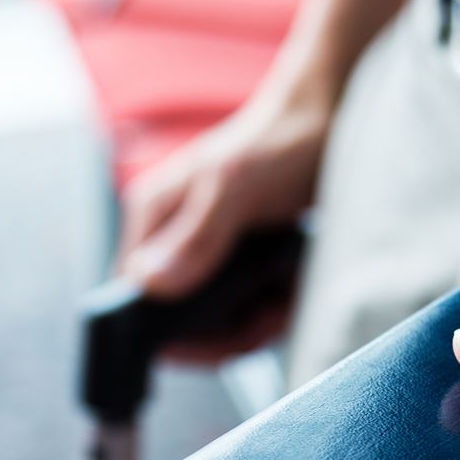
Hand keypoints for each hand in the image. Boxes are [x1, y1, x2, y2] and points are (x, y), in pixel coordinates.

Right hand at [116, 93, 329, 360]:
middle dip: (222, 331)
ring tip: (283, 298)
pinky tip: (290, 290)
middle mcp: (169, 240)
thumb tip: (149, 286)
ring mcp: (202, 255)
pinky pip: (241, 310)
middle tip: (267, 316)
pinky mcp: (235, 264)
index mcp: (151, 218)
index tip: (217, 338)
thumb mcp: (238, 186)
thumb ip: (197, 236)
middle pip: (174, 320)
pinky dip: (268, 311)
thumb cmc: (279, 142)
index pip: (131, 298)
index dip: (165, 331)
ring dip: (252, 324)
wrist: (328, 121)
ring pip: (212, 323)